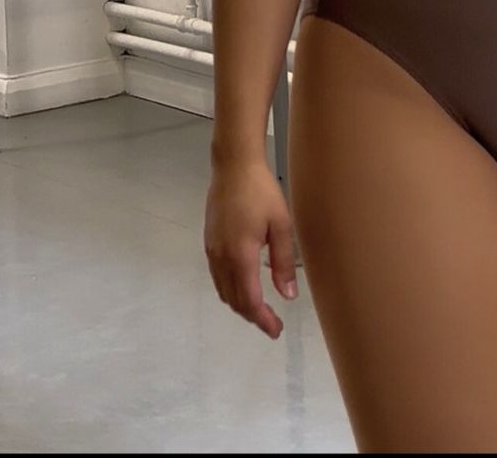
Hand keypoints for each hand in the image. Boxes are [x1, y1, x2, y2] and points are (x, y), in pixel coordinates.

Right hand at [204, 159, 297, 338]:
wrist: (233, 166)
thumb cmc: (261, 192)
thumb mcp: (281, 225)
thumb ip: (283, 262)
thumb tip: (287, 296)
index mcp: (241, 256)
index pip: (250, 300)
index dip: (262, 320)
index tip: (276, 331)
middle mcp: (222, 258)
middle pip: (234, 301)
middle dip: (252, 316)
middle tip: (272, 324)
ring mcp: (212, 251)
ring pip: (223, 291)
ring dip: (240, 305)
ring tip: (260, 309)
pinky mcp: (209, 243)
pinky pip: (217, 278)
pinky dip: (230, 290)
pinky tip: (244, 286)